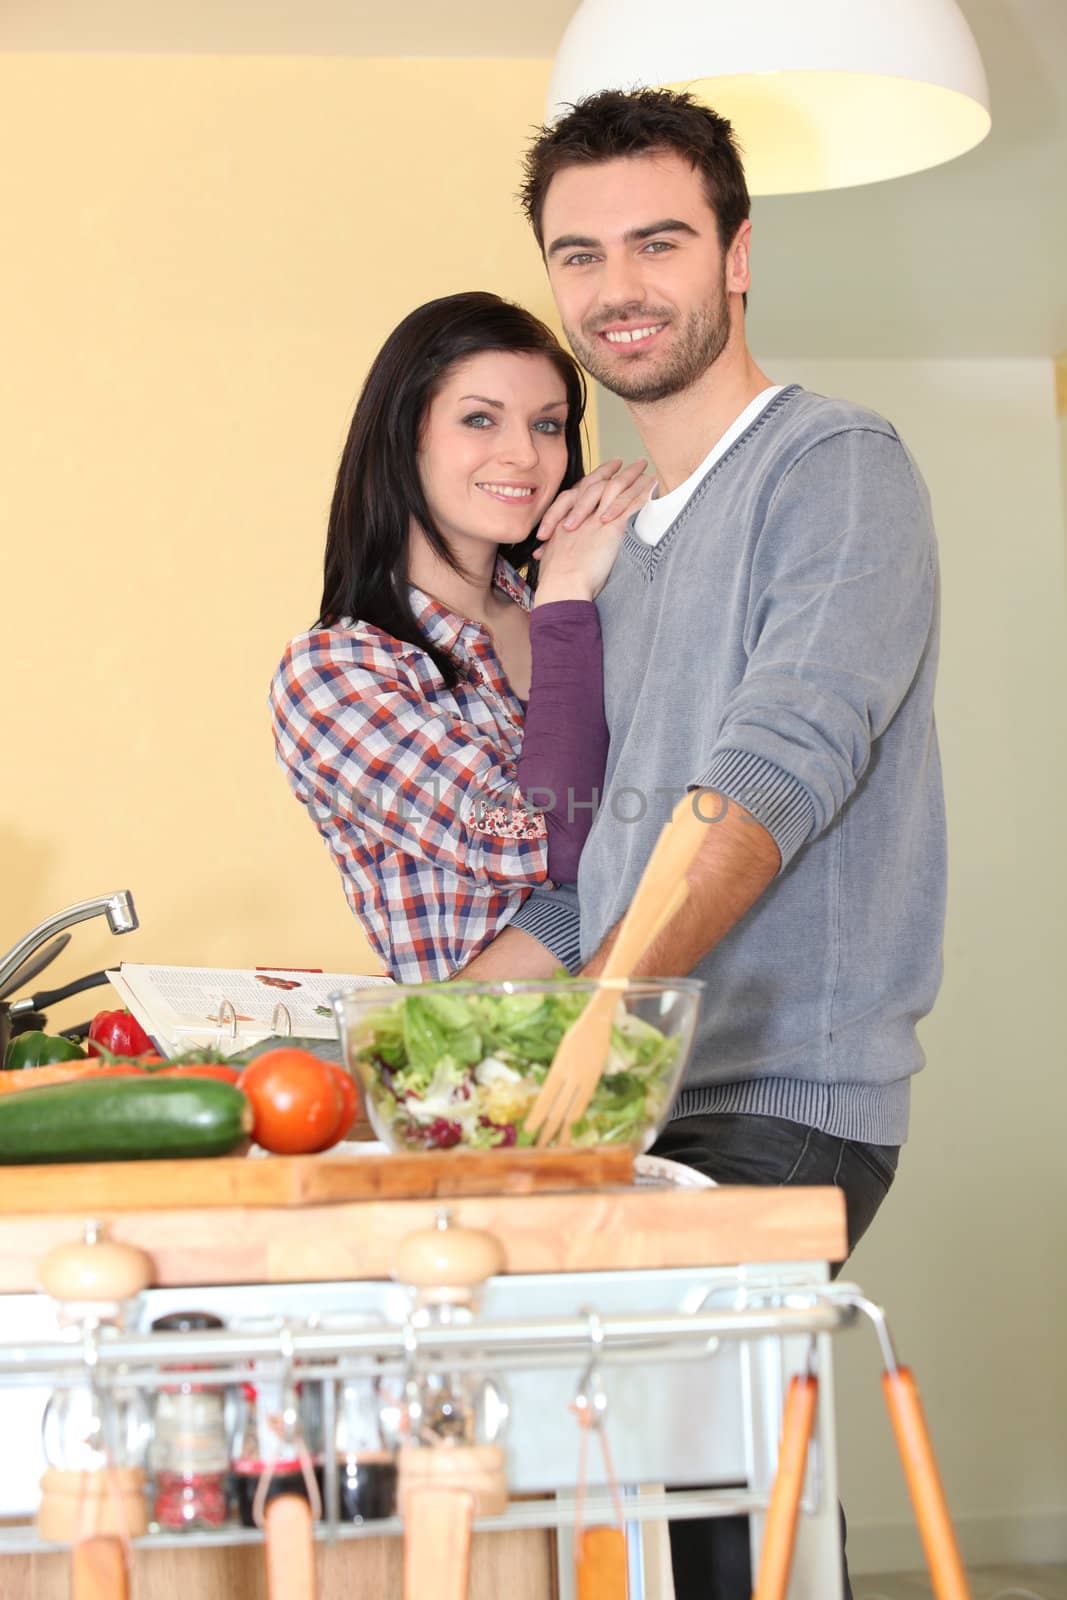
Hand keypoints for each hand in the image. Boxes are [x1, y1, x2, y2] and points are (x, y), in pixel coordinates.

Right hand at [533, 460, 652, 604]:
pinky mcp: (612, 527)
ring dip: (630, 475)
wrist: (562, 585)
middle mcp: (582, 515)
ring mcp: (597, 519)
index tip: (600, 474)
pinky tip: (655, 486)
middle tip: (621, 460)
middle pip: (598, 483)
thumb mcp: (554, 560)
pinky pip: (632, 504)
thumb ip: (563, 552)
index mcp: (568, 520)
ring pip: (617, 488)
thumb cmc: (557, 581)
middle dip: (609, 470)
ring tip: (642, 465)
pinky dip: (644, 493)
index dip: (591, 481)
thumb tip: (570, 558)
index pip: (580, 493)